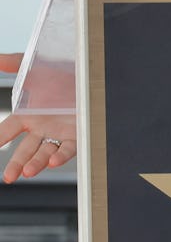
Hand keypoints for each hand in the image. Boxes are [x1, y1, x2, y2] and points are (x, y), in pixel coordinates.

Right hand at [0, 54, 76, 181]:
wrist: (91, 73)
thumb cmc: (64, 72)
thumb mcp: (38, 68)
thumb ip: (16, 64)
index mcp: (29, 115)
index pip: (9, 130)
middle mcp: (43, 128)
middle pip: (25, 150)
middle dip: (16, 164)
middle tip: (9, 177)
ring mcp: (59, 133)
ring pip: (45, 153)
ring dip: (36, 164)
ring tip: (28, 172)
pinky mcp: (78, 134)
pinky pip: (68, 148)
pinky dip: (61, 157)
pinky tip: (53, 162)